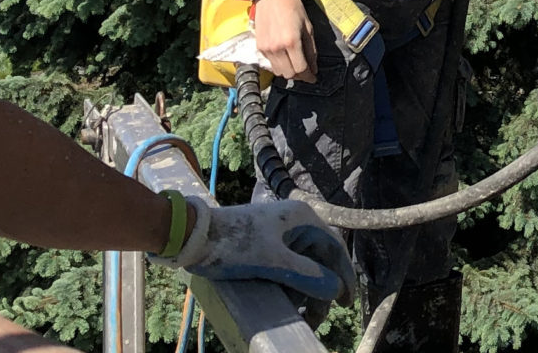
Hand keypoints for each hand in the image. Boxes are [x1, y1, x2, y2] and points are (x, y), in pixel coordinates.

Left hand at [163, 198, 353, 304]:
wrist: (192, 237)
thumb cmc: (233, 245)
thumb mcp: (272, 262)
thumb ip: (307, 276)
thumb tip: (336, 290)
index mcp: (303, 219)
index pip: (335, 249)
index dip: (344, 277)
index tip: (345, 303)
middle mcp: (295, 224)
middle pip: (320, 261)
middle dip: (320, 291)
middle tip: (315, 318)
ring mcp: (279, 234)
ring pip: (303, 267)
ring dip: (304, 292)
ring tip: (298, 314)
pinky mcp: (265, 245)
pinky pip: (287, 268)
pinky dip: (289, 286)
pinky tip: (284, 302)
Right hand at [252, 0, 315, 82]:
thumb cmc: (292, 7)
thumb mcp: (307, 27)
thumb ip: (311, 49)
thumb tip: (314, 67)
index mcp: (291, 42)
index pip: (301, 69)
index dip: (309, 76)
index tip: (313, 78)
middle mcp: (276, 48)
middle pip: (289, 74)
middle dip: (299, 75)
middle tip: (306, 71)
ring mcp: (266, 49)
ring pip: (278, 71)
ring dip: (288, 71)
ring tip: (296, 64)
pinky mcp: (259, 47)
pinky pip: (270, 63)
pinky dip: (279, 64)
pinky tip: (285, 57)